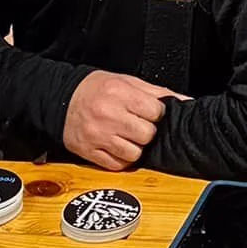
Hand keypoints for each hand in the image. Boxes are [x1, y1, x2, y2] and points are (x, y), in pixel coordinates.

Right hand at [62, 71, 178, 170]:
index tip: (149, 112)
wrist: (61, 99)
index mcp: (119, 93)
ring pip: (135, 153)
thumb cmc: (96, 89)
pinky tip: (116, 146)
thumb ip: (157, 92)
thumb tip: (185, 102)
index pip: (155, 112)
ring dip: (135, 147)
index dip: (156, 114)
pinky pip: (117, 165)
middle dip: (146, 131)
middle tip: (137, 125)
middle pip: (147, 135)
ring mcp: (98, 136)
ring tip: (126, 136)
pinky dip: (121, 159)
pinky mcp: (89, 152)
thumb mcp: (127, 81)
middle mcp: (108, 115)